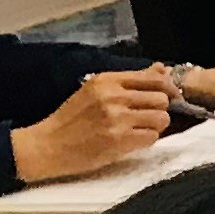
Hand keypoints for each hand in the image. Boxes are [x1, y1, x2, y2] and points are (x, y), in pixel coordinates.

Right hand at [13, 68, 174, 182]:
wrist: (47, 145)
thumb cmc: (72, 118)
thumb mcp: (97, 91)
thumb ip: (131, 80)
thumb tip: (163, 68)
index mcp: (107, 80)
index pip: (154, 78)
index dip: (167, 88)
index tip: (167, 96)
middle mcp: (113, 96)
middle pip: (162, 99)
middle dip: (159, 109)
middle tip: (145, 117)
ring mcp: (117, 118)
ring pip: (162, 118)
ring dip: (154, 126)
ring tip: (138, 129)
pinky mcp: (118, 140)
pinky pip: (152, 137)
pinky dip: (146, 140)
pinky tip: (132, 141)